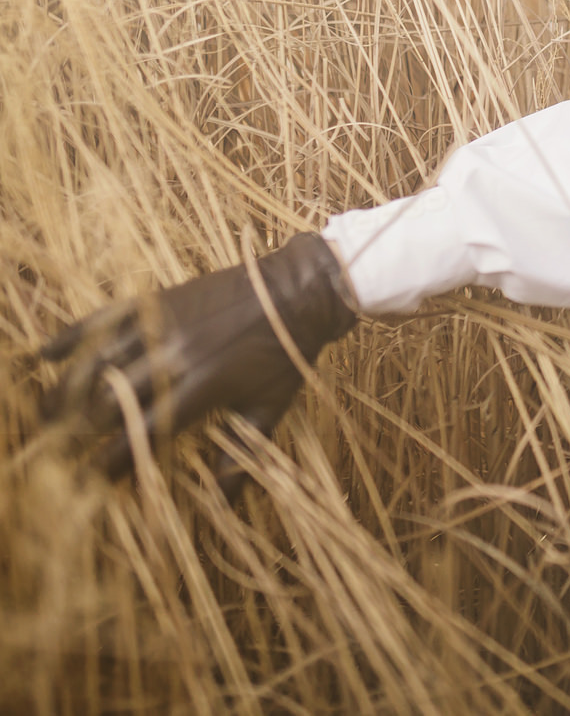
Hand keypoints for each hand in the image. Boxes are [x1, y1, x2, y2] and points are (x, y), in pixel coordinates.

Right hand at [39, 233, 358, 497]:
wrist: (298, 290)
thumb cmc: (285, 354)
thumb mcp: (269, 408)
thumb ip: (241, 457)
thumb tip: (223, 506)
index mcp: (201, 388)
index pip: (144, 433)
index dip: (112, 460)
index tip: (88, 482)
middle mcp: (173, 358)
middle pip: (109, 400)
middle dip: (78, 430)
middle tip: (56, 452)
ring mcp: (161, 325)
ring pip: (96, 362)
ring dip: (64, 391)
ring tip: (44, 416)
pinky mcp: (157, 299)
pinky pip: (104, 317)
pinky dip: (71, 335)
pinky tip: (44, 354)